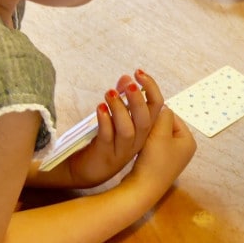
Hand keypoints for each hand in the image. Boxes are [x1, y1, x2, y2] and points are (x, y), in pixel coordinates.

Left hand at [66, 69, 165, 186]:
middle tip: (129, 83)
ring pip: (128, 130)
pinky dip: (105, 121)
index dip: (151, 89)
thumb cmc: (104, 141)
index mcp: (143, 129)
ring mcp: (121, 150)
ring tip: (109, 93)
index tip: (139, 73)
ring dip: (120, 109)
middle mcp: (137, 140)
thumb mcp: (117, 119)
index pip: (156, 107)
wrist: (87, 169)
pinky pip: (107, 137)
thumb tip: (126, 78)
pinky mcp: (105, 155)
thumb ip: (122, 99)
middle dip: (138, 99)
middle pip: (145, 120)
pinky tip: (100, 108)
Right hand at [120, 105, 195, 199]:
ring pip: (158, 135)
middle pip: (166, 126)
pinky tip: (138, 143)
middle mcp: (183, 148)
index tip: (143, 111)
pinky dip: (146, 142)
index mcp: (188, 140)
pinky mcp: (161, 163)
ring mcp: (172, 157)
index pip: (173, 117)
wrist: (143, 189)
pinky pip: (154, 145)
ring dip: (148, 132)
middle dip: (153, 123)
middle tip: (139, 121)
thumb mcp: (160, 133)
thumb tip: (163, 107)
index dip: (157, 112)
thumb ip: (164, 116)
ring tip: (138, 131)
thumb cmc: (155, 161)